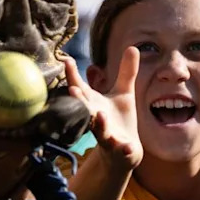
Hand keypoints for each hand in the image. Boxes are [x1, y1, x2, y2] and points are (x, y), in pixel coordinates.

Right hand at [65, 47, 142, 171]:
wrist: (123, 153)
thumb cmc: (119, 120)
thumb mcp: (124, 94)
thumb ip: (126, 72)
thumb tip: (133, 46)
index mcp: (94, 106)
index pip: (81, 89)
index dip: (73, 76)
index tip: (67, 60)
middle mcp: (96, 120)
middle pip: (85, 109)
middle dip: (79, 101)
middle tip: (73, 89)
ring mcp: (107, 135)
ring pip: (101, 130)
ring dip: (100, 123)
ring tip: (100, 114)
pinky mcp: (119, 149)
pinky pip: (120, 149)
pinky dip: (122, 148)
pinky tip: (126, 145)